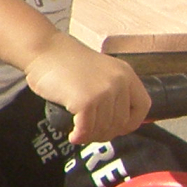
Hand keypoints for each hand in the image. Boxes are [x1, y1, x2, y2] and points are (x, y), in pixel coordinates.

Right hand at [26, 36, 148, 145]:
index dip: (131, 122)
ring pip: (104, 128)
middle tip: (91, 133)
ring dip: (90, 136)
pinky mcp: (85, 101)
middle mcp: (119, 83)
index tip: (117, 128)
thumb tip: (115, 120)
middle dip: (105, 133)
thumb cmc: (65, 61)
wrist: (44, 50)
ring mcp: (103, 92)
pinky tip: (73, 135)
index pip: (142, 107)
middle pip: (121, 122)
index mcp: (126, 74)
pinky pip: (87, 129)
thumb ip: (111, 89)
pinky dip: (79, 136)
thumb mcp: (100, 70)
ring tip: (79, 133)